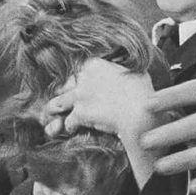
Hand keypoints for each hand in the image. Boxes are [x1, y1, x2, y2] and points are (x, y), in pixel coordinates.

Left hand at [42, 60, 156, 138]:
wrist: (139, 111)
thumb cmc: (143, 93)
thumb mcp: (133, 71)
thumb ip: (121, 69)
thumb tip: (125, 70)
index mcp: (94, 64)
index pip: (78, 70)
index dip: (78, 80)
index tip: (79, 87)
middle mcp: (83, 77)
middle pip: (65, 85)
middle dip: (64, 94)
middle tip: (63, 103)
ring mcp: (79, 95)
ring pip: (57, 103)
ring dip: (55, 111)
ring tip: (52, 118)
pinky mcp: (80, 113)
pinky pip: (68, 122)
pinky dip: (69, 127)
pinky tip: (72, 130)